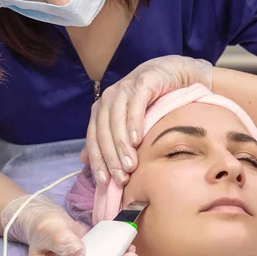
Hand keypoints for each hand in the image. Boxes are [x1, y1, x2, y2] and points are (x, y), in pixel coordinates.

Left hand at [83, 55, 211, 185]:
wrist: (172, 73)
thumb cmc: (151, 101)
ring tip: (130, 166)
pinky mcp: (142, 82)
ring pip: (116, 121)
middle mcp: (109, 99)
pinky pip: (135, 106)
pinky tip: (137, 140)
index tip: (104, 183)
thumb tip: (83, 159)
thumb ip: (107, 139)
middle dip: (111, 158)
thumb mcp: (127, 122)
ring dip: (122, 146)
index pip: (94, 139)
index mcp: (101, 110)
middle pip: (104, 133)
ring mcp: (124, 89)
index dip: (98, 161)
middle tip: (121, 179)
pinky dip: (134, 123)